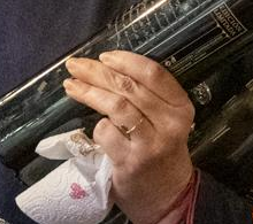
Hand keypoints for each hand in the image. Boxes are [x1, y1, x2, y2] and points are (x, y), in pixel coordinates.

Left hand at [63, 51, 195, 223]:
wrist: (167, 196)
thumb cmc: (161, 150)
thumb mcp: (167, 120)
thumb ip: (148, 96)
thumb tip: (107, 68)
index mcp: (180, 106)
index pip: (154, 73)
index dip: (126, 61)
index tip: (104, 56)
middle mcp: (169, 123)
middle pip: (129, 87)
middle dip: (98, 72)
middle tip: (76, 65)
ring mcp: (150, 144)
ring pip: (116, 106)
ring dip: (89, 93)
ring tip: (72, 86)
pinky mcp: (131, 162)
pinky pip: (106, 133)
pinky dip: (97, 126)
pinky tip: (95, 126)